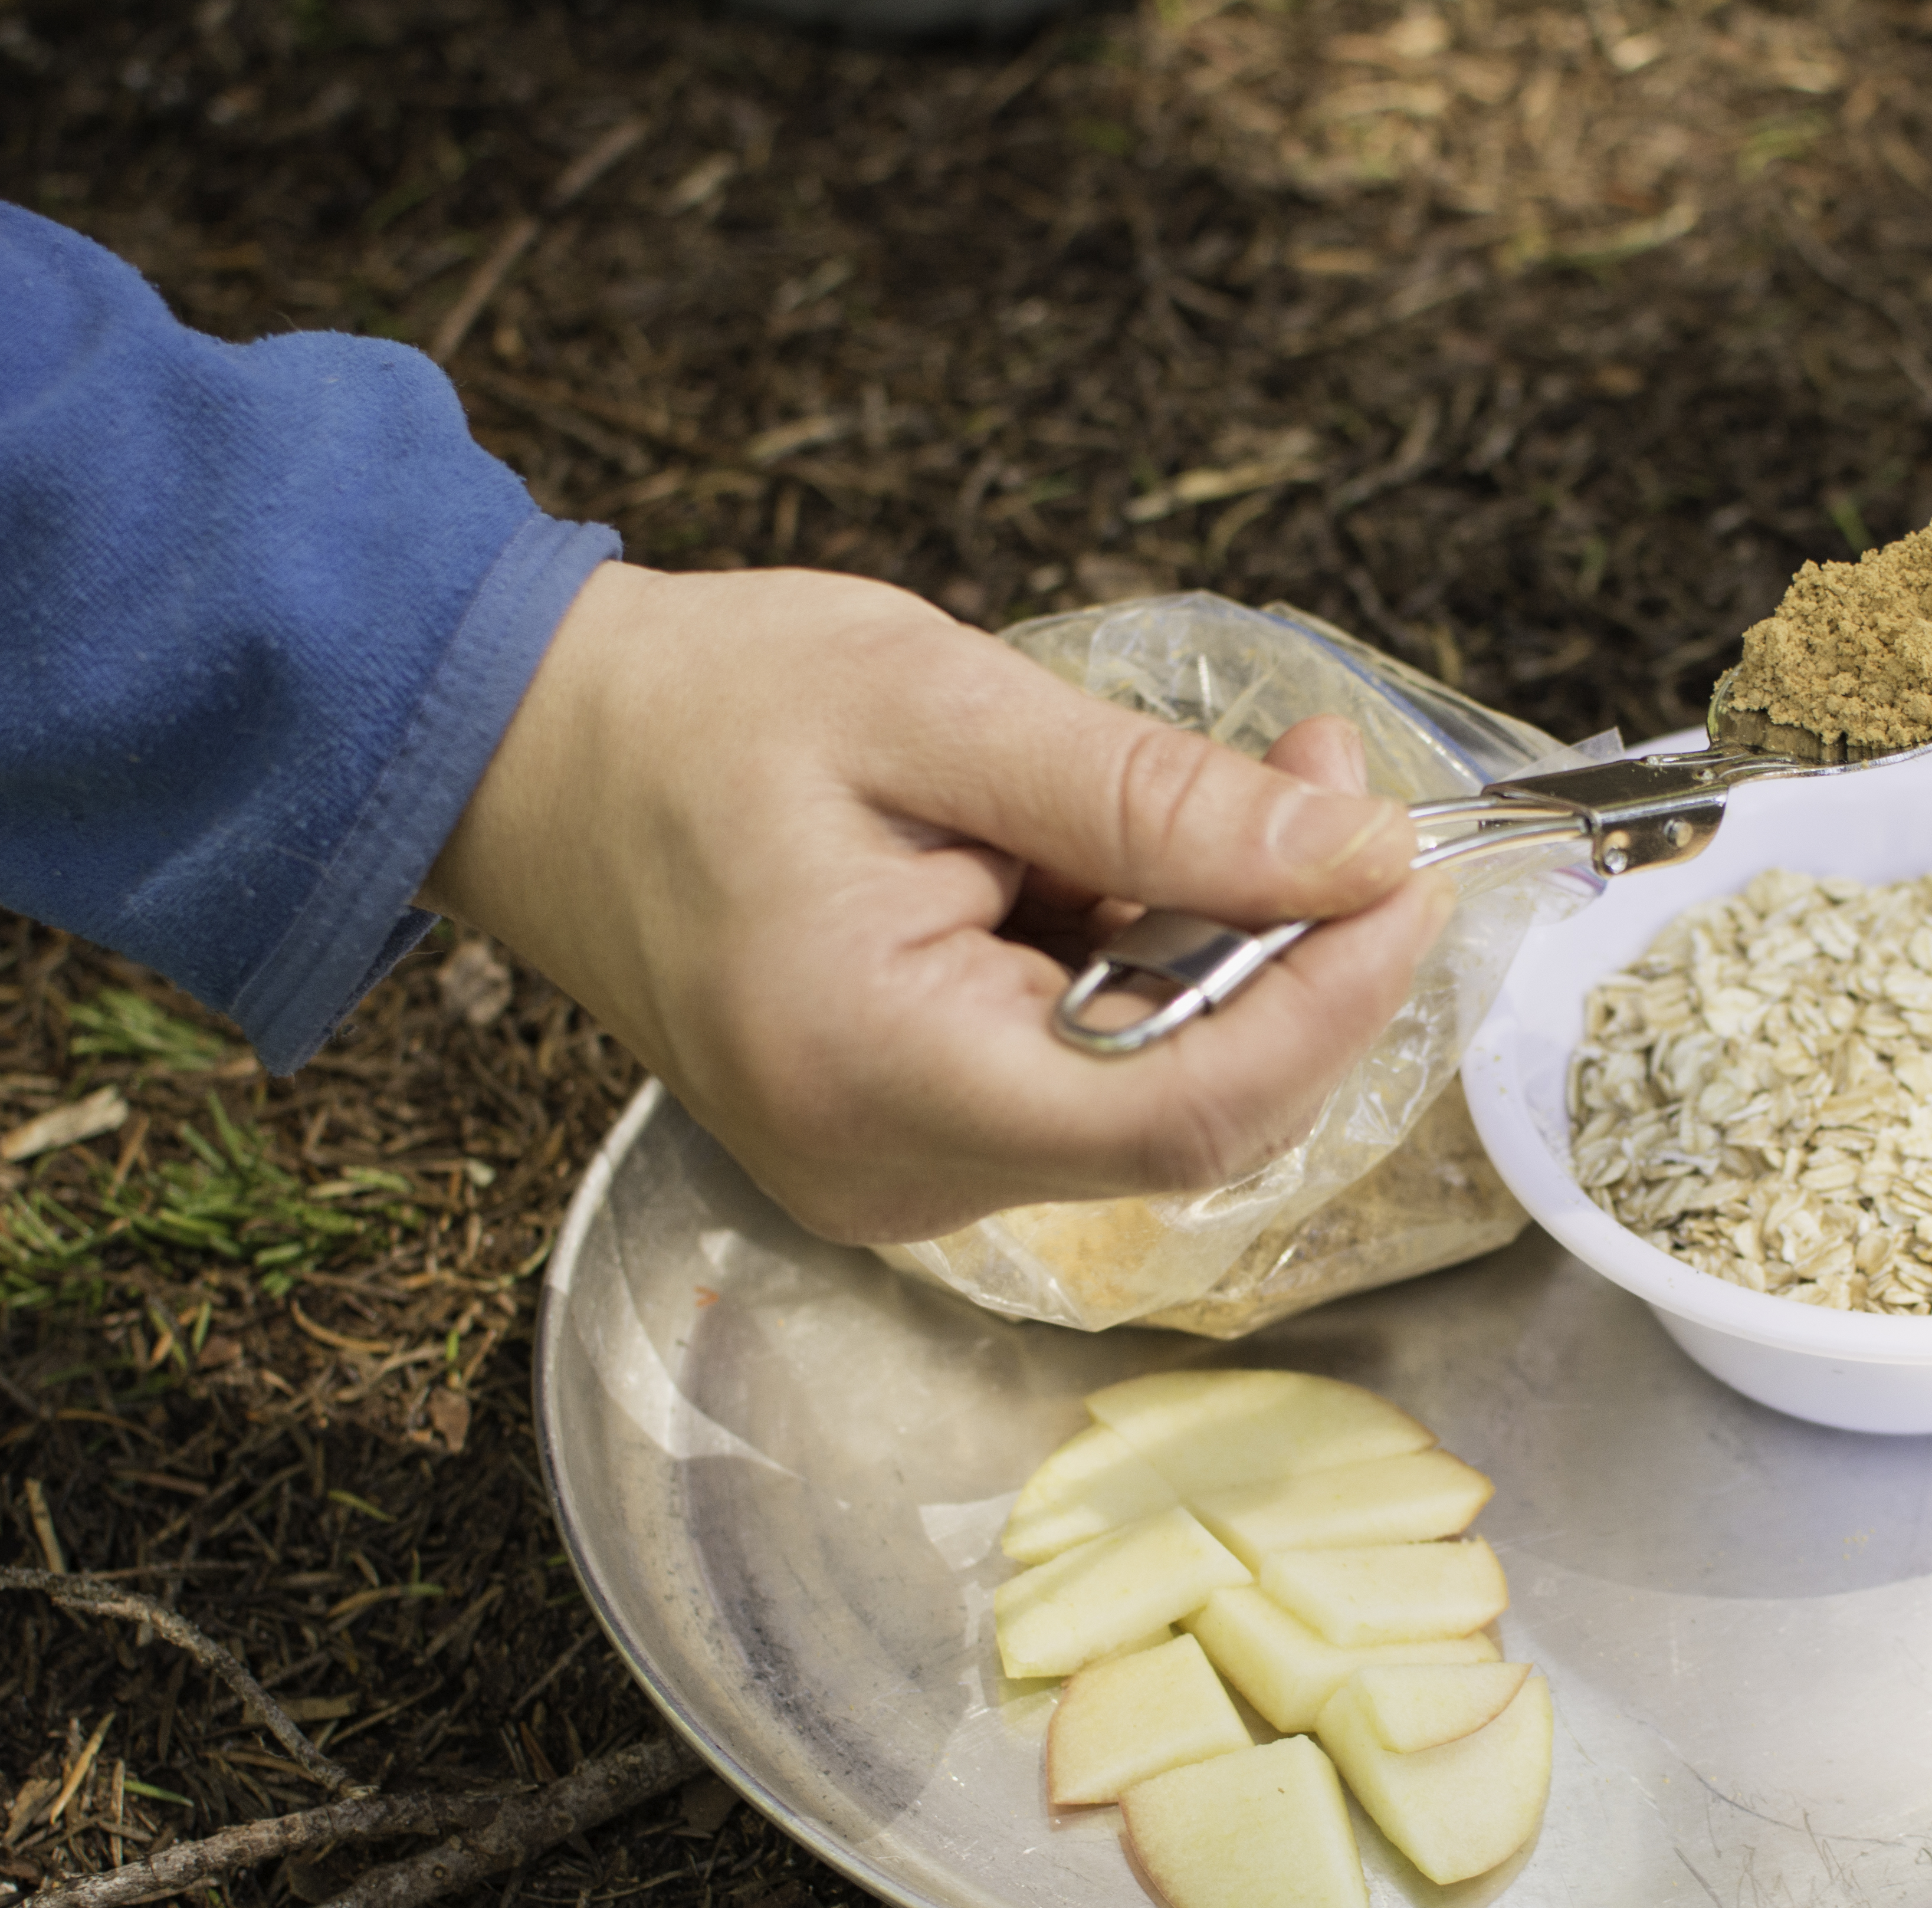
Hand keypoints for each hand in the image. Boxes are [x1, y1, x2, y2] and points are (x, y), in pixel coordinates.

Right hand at [422, 562, 1449, 1242]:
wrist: (528, 753)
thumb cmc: (700, 710)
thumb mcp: (938, 706)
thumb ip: (1151, 796)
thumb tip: (1352, 854)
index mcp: (877, 1074)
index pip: (1187, 1110)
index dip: (1334, 999)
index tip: (1403, 866)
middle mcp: (889, 1174)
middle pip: (1188, 1117)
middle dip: (1290, 955)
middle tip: (1319, 777)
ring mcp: (895, 1177)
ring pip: (1150, 1098)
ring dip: (1215, 952)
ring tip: (1200, 791)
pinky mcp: (908, 1144)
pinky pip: (1085, 1081)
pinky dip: (1138, 972)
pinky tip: (1102, 862)